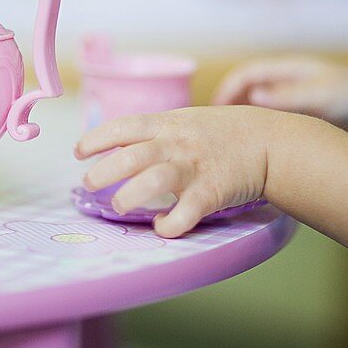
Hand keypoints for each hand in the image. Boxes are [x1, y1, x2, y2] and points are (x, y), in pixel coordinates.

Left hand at [74, 106, 273, 237]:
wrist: (267, 141)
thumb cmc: (222, 133)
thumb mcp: (185, 121)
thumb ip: (155, 132)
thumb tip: (119, 146)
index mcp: (167, 124)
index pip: (122, 127)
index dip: (95, 139)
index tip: (79, 152)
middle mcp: (176, 144)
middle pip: (130, 156)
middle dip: (103, 172)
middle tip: (90, 184)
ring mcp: (193, 168)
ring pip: (153, 180)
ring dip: (130, 196)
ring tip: (119, 206)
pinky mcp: (211, 193)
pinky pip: (185, 213)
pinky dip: (170, 225)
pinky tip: (163, 226)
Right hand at [212, 56, 347, 146]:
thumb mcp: (324, 94)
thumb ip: (289, 96)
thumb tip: (253, 96)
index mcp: (288, 71)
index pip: (246, 76)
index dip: (227, 92)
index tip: (215, 115)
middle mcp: (287, 89)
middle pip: (247, 99)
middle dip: (230, 116)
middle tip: (218, 141)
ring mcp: (295, 110)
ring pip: (260, 120)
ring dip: (247, 134)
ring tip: (234, 155)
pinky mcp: (304, 130)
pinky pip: (276, 137)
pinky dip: (264, 147)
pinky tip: (261, 164)